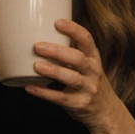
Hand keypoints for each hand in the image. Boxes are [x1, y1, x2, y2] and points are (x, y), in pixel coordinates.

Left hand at [26, 19, 134, 133]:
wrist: (105, 111)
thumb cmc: (88, 82)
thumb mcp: (87, 65)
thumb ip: (70, 53)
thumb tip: (38, 35)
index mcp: (93, 58)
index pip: (87, 40)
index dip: (73, 30)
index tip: (57, 22)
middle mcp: (93, 72)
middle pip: (77, 59)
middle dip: (57, 52)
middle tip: (37, 46)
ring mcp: (88, 88)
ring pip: (72, 78)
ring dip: (53, 71)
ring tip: (36, 66)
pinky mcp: (79, 104)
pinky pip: (60, 98)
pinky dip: (44, 93)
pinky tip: (30, 87)